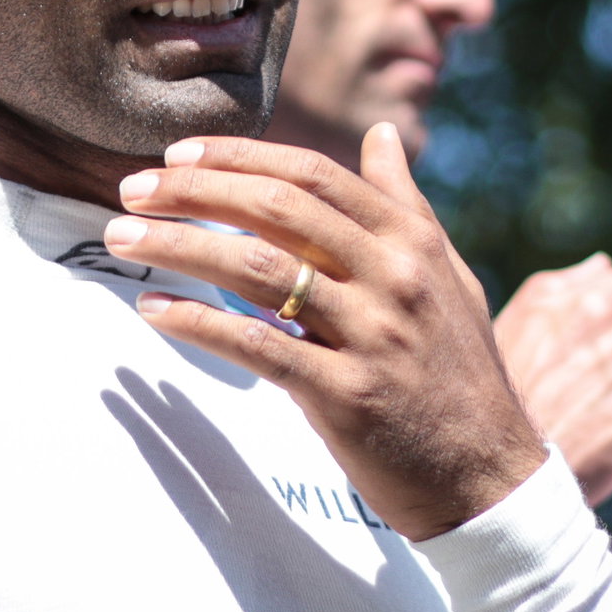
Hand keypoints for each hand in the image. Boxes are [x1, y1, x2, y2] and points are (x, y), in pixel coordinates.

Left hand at [102, 123, 547, 541]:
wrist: (489, 478)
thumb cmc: (459, 370)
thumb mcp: (447, 275)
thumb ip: (407, 203)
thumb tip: (384, 133)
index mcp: (410, 241)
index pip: (310, 174)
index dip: (238, 156)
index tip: (177, 153)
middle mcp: (393, 277)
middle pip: (278, 209)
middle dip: (195, 190)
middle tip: (132, 187)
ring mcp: (372, 336)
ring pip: (258, 269)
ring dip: (180, 246)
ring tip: (121, 238)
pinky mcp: (348, 397)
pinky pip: (258, 347)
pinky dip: (198, 324)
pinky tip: (153, 312)